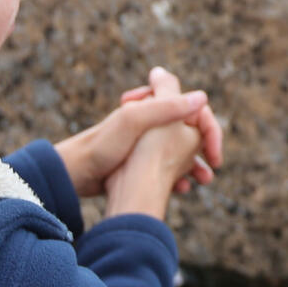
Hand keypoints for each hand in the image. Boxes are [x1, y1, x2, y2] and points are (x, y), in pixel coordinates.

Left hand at [102, 70, 211, 221]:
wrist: (72, 175)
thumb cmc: (102, 147)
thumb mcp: (134, 122)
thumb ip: (166, 107)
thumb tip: (202, 98)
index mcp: (151, 104)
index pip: (193, 108)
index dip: (210, 129)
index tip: (215, 154)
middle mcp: (149, 120)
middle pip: (189, 129)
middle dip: (204, 148)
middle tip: (212, 167)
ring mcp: (144, 142)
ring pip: (180, 150)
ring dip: (194, 163)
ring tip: (201, 181)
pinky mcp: (137, 161)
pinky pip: (166, 166)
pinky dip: (178, 175)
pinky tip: (181, 189)